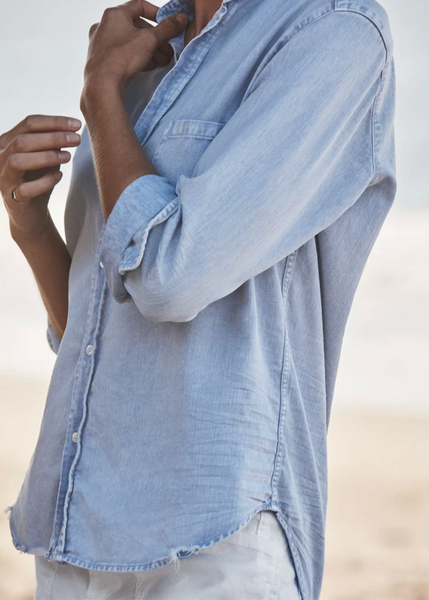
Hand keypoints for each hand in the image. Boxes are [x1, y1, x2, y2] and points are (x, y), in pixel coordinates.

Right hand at [0, 114, 81, 241]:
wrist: (31, 213)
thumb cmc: (38, 180)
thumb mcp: (46, 158)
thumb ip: (52, 144)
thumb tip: (72, 129)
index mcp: (8, 141)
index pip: (29, 124)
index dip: (54, 122)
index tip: (77, 124)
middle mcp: (0, 157)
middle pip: (23, 140)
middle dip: (53, 137)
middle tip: (77, 139)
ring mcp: (3, 178)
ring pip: (17, 161)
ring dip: (46, 157)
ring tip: (68, 156)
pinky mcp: (12, 198)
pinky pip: (25, 189)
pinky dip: (44, 181)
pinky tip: (59, 176)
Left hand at [82, 0, 188, 99]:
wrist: (102, 85)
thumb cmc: (122, 58)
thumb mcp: (150, 40)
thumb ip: (167, 28)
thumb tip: (182, 18)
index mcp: (114, 15)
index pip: (139, 6)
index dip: (156, 13)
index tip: (167, 23)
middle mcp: (105, 26)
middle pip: (136, 27)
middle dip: (156, 39)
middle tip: (168, 48)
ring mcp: (102, 44)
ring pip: (131, 42)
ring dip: (149, 50)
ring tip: (162, 61)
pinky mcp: (102, 60)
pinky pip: (123, 54)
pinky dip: (137, 58)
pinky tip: (149, 66)